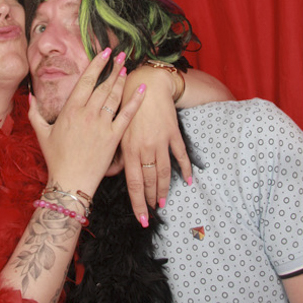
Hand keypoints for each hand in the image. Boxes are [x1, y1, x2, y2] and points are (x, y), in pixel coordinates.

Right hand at [28, 49, 147, 195]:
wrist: (70, 182)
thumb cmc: (56, 159)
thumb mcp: (41, 133)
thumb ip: (34, 112)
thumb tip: (31, 95)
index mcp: (70, 110)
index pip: (86, 80)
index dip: (97, 64)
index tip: (104, 53)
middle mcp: (88, 114)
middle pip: (103, 85)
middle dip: (113, 67)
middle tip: (120, 54)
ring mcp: (102, 125)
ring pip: (115, 96)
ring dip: (122, 79)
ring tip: (126, 67)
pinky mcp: (114, 137)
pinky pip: (127, 114)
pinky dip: (136, 100)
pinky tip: (142, 87)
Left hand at [116, 65, 193, 222]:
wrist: (147, 84)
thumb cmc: (127, 106)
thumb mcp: (117, 130)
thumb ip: (116, 154)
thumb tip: (112, 174)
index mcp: (128, 149)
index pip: (133, 183)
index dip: (138, 203)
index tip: (142, 218)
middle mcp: (144, 148)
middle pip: (149, 181)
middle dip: (150, 200)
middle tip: (152, 214)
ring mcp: (160, 141)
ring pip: (164, 172)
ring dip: (164, 189)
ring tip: (164, 203)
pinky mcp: (173, 133)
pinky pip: (180, 155)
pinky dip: (186, 168)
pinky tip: (189, 180)